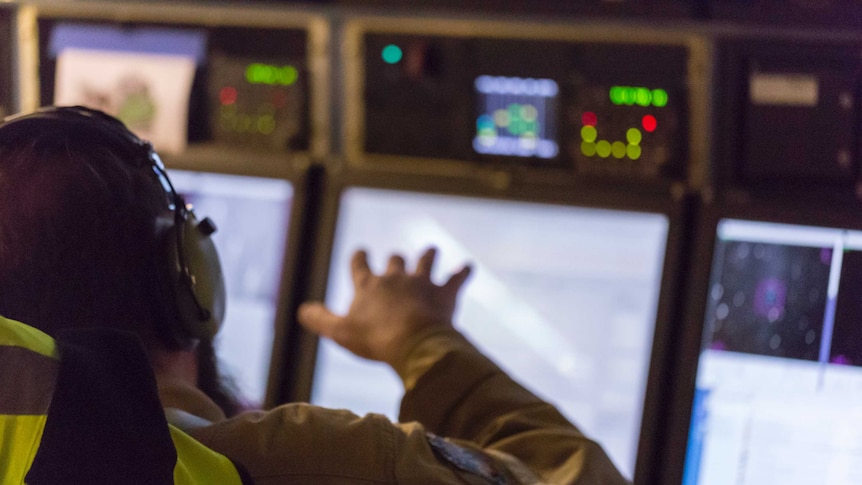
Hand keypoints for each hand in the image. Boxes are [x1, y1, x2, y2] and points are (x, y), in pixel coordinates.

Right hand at [298, 247, 471, 365]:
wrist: (414, 342)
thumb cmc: (375, 339)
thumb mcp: (340, 333)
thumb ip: (321, 320)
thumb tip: (302, 310)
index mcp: (369, 286)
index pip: (360, 264)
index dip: (360, 257)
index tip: (362, 252)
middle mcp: (396, 278)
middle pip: (395, 260)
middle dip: (395, 259)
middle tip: (396, 259)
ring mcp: (422, 282)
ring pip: (426, 259)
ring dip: (428, 255)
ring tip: (430, 250)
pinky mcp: (445, 293)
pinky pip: (457, 277)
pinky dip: (463, 272)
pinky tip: (468, 267)